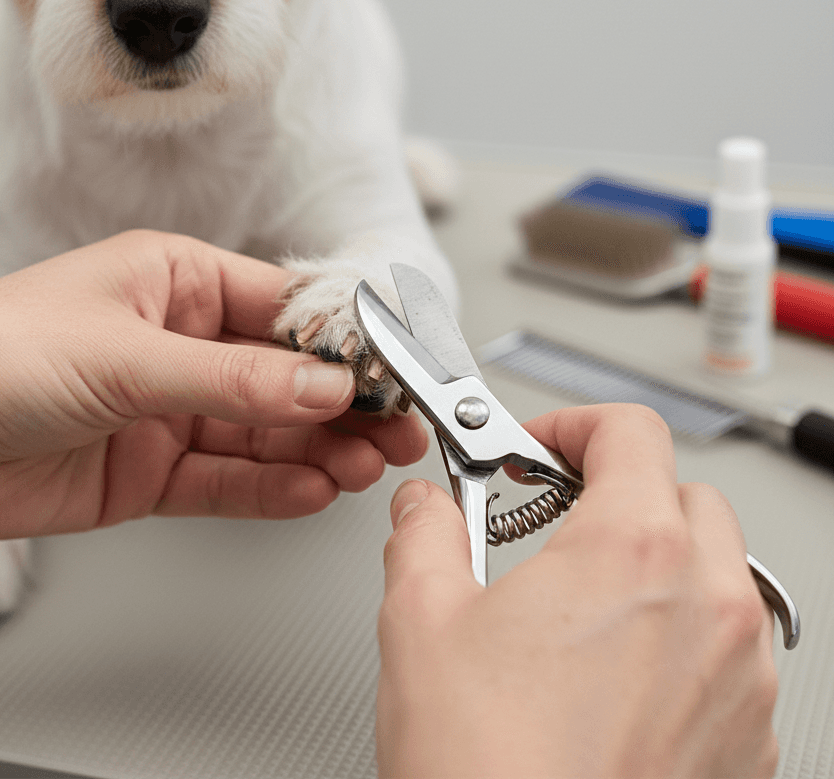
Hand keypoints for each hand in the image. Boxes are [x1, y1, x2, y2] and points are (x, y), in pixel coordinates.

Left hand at [0, 231, 426, 554]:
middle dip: (341, 403)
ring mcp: (165, 410)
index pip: (281, 307)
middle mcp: (176, 343)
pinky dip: (271, 487)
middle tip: (397, 426)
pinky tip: (314, 489)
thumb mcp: (127, 356)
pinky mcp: (148, 470)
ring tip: (366, 464)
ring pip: (262, 432)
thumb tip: (322, 388)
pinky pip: (225, 480)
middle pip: (282, 375)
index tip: (388, 369)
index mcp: (173, 281)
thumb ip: (233, 381)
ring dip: (317, 449)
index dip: (340, 341)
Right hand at [376, 404, 778, 778]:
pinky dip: (679, 636)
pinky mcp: (747, 742)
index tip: (538, 446)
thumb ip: (423, 532)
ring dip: (656, 562)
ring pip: (718, 573)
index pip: (631, 430)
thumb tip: (423, 508)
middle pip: (686, 493)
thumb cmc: (486, 771)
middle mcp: (708, 607)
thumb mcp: (419, 619)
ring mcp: (740, 680)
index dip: (573, 424)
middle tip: (553, 516)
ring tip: (581, 600)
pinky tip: (610, 675)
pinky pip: (730, 652)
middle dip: (618, 490)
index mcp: (632, 551)